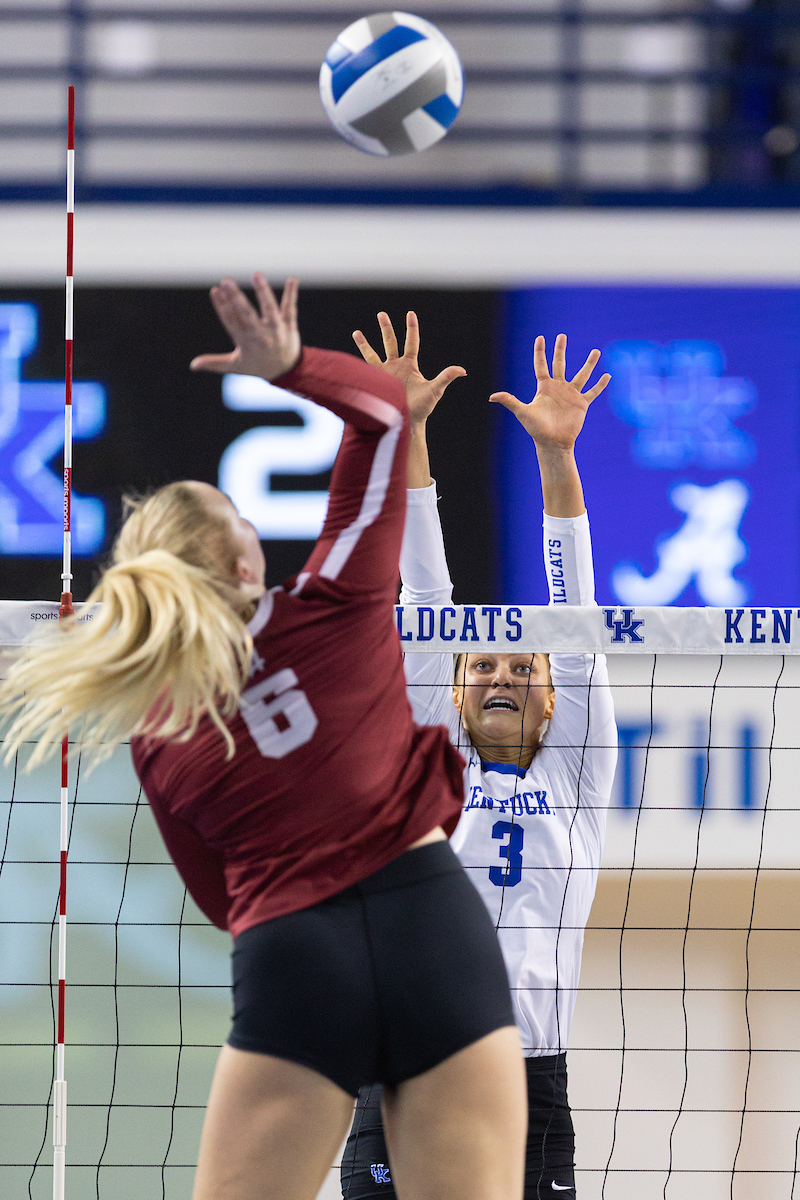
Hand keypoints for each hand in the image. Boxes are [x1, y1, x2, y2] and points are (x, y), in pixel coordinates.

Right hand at [190, 274, 300, 380]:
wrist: (287, 372)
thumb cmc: (257, 366)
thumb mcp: (235, 366)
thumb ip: (214, 363)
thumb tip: (192, 365)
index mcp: (245, 342)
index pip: (231, 322)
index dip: (222, 306)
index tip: (215, 290)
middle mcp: (261, 335)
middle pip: (247, 314)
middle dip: (236, 298)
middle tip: (226, 281)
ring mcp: (276, 329)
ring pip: (269, 308)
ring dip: (263, 292)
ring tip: (256, 275)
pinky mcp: (289, 325)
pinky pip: (290, 308)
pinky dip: (291, 294)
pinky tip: (292, 279)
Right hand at [352, 311, 465, 427]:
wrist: (407, 421)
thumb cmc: (422, 407)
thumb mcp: (435, 390)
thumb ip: (446, 377)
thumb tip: (462, 370)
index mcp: (410, 365)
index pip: (411, 342)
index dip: (411, 328)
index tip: (410, 313)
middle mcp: (396, 366)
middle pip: (390, 342)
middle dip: (386, 328)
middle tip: (381, 313)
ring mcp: (385, 374)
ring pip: (373, 354)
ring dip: (365, 343)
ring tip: (356, 332)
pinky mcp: (376, 382)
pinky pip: (365, 369)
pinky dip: (358, 362)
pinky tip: (349, 359)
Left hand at [490, 335, 609, 450]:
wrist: (552, 443)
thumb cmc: (536, 429)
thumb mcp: (522, 413)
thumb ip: (510, 402)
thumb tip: (491, 397)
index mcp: (544, 387)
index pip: (541, 365)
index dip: (540, 352)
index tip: (540, 337)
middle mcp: (558, 388)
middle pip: (560, 364)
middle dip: (560, 350)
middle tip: (562, 335)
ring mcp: (571, 395)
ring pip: (582, 375)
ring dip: (589, 364)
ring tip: (596, 351)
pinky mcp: (582, 404)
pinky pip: (593, 392)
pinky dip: (600, 385)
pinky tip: (608, 376)